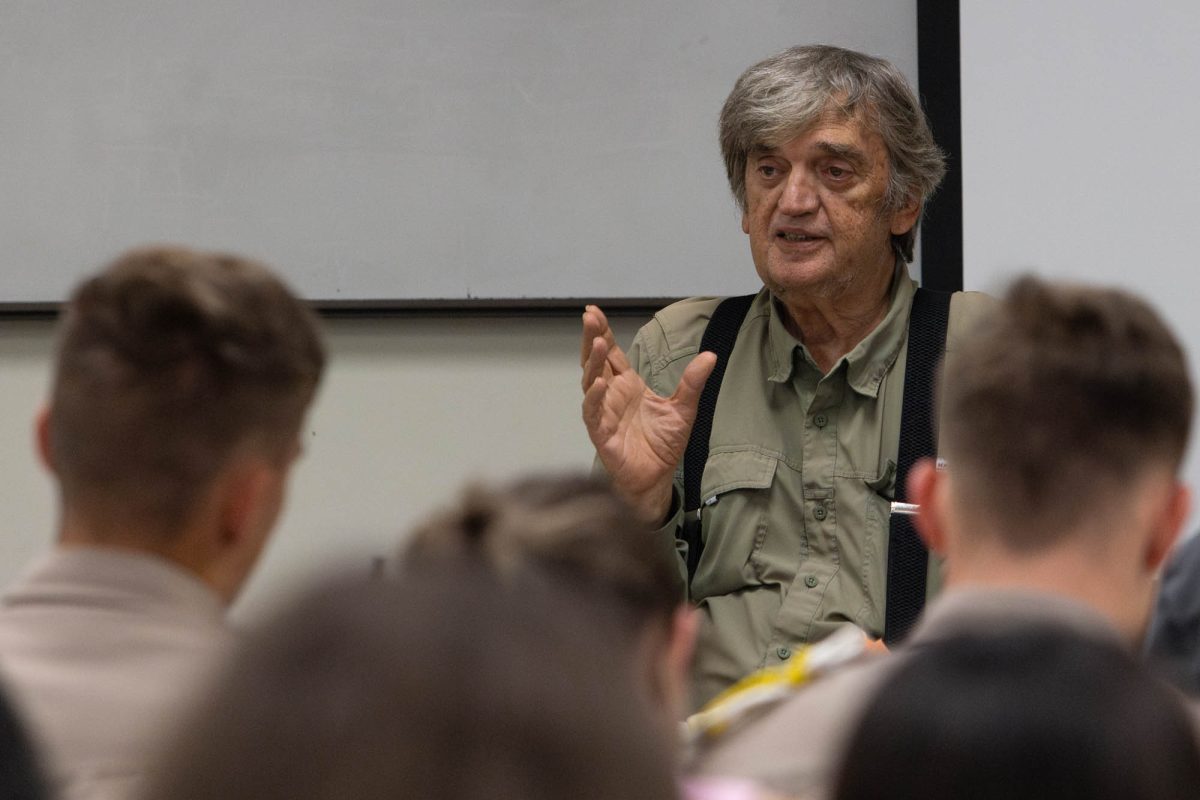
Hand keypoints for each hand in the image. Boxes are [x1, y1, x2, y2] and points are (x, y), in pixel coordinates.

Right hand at [581, 305, 715, 523]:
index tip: (594, 312)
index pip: (612, 353)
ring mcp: (604, 414)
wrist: (657, 478)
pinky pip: (593, 413)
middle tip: (589, 317)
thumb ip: (693, 382)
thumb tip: (711, 356)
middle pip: (596, 361)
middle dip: (592, 339)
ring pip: (591, 382)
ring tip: (597, 343)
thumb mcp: (684, 409)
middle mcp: (612, 396)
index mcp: (627, 386)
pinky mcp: (601, 434)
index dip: (602, 333)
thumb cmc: (663, 444)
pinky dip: (594, 398)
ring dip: (593, 363)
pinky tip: (599, 383)